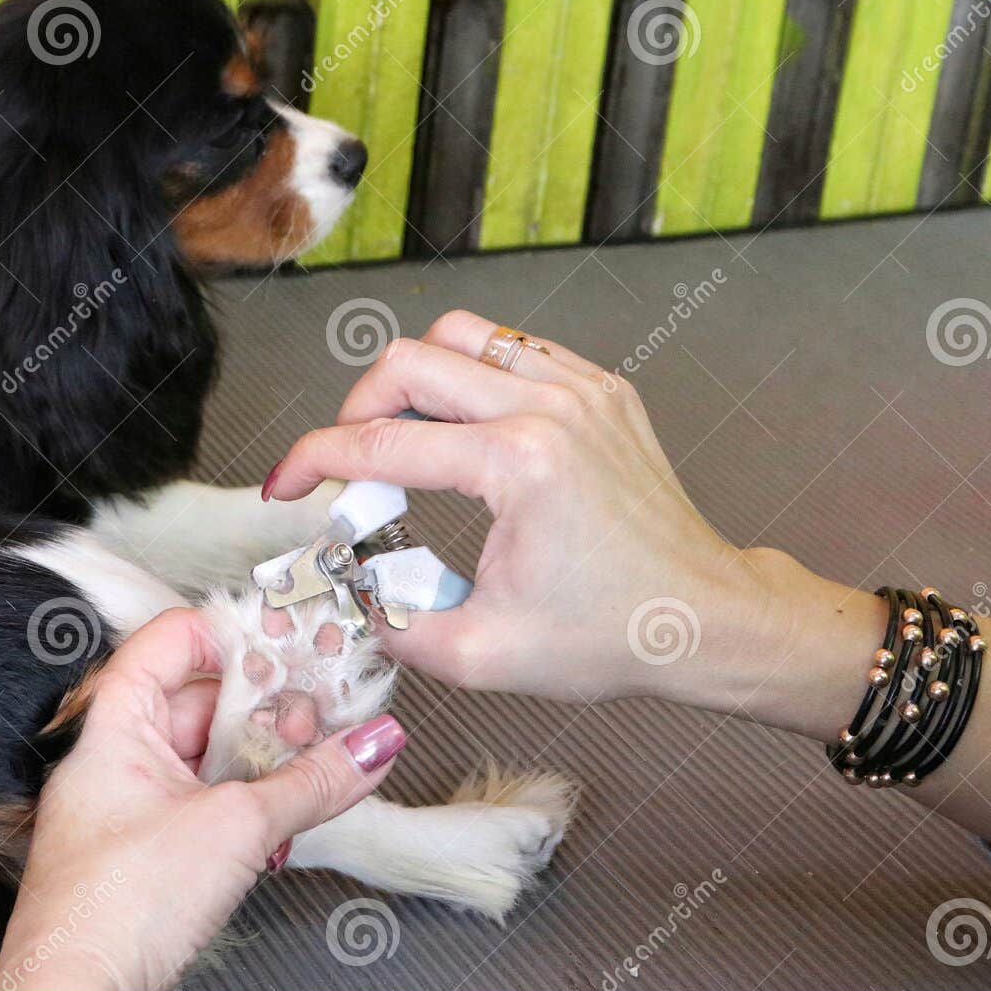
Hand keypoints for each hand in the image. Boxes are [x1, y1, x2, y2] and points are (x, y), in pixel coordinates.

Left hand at [0, 608, 404, 990]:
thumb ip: (313, 782)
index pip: (169, 641)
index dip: (230, 633)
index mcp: (113, 727)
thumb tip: (369, 747)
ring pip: (210, 756)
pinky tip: (291, 807)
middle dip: (267, 704)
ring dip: (267, 756)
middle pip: (201, 701)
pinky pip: (208, 802)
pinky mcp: (148, 853)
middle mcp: (115, 761)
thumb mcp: (236, 828)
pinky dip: (252, 800)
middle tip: (326, 705)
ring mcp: (130, 808)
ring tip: (322, 755)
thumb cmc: (111, 910)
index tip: (290, 641)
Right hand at [265, 309, 783, 706]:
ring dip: (412, 378)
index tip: (285, 486)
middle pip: (410, 361)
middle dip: (354, 409)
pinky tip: (464, 430)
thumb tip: (347, 595)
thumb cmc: (611, 637)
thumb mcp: (481, 655)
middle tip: (344, 463)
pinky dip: (471, 377)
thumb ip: (394, 626)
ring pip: (460, 335)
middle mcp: (549, 407)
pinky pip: (513, 349)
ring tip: (399, 435)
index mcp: (518, 464)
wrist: (705, 618)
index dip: (312, 462)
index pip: (381, 442)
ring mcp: (581, 389)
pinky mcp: (600, 389)